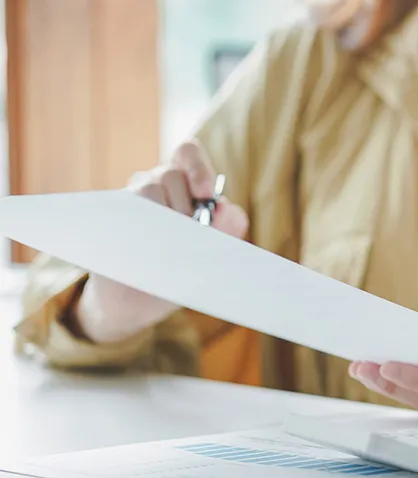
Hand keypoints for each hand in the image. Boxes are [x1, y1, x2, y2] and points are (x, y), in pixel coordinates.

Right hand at [71, 140, 248, 342]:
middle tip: (187, 233)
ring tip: (165, 246)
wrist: (137, 301)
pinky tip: (143, 248)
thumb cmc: (181, 269)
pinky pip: (121, 207)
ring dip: (164, 219)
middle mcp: (153, 185)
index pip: (186, 153)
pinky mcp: (107, 216)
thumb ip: (227, 227)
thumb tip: (225, 210)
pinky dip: (138, 227)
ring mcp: (128, 200)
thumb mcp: (212, 250)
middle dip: (184, 204)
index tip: (205, 193)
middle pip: (169, 174)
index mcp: (182, 186)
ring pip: (147, 189)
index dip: (197, 166)